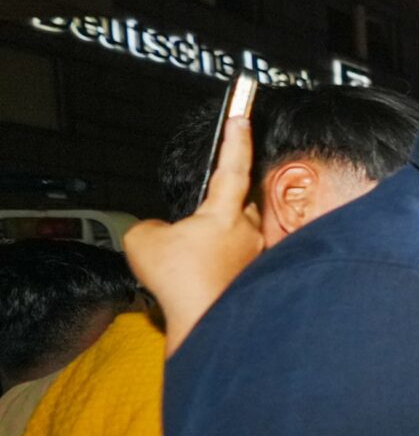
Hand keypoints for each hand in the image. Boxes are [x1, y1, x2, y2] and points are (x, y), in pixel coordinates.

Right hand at [122, 92, 261, 354]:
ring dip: (217, 238)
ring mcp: (256, 254)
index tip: (241, 112)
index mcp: (225, 213)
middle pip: (240, 201)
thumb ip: (152, 225)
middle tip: (193, 226)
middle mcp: (250, 230)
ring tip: (191, 260)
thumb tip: (164, 231)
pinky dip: (219, 263)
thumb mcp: (144, 241)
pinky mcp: (257, 276)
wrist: (204, 324)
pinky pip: (238, 259)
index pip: (233, 164)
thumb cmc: (181, 282)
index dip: (236, 136)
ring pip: (239, 232)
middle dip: (219, 204)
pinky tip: (201, 278)